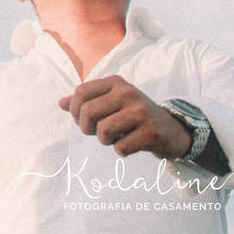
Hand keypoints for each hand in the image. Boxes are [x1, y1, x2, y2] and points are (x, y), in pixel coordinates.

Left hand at [59, 75, 191, 159]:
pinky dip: (121, 150)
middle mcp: (128, 93)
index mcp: (116, 83)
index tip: (82, 120)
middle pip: (88, 112)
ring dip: (105, 141)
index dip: (74, 110)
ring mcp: (141, 112)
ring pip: (103, 131)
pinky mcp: (151, 132)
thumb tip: (60, 103)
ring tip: (115, 138)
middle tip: (97, 132)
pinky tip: (130, 144)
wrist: (173, 130)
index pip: (81, 92)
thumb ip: (86, 101)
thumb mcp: (112, 102)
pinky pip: (120, 147)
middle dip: (86, 128)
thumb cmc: (134, 116)